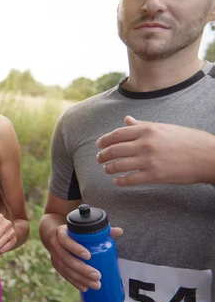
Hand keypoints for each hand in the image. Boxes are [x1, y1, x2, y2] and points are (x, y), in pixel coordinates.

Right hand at [48, 225, 122, 291]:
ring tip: (95, 284)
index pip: (66, 241)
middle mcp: (56, 245)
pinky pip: (65, 276)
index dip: (76, 249)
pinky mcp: (56, 265)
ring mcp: (55, 256)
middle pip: (67, 259)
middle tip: (98, 276)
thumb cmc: (73, 232)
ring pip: (66, 270)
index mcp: (61, 233)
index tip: (89, 256)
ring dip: (81, 279)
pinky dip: (75, 282)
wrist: (54, 236)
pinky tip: (85, 287)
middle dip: (83, 269)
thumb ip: (101, 230)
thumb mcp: (83, 228)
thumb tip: (119, 231)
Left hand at [96, 116, 214, 185]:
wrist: (208, 156)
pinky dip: (120, 181)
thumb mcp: (164, 127)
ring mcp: (148, 160)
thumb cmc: (189, 140)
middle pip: (114, 149)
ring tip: (106, 169)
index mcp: (147, 129)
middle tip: (98, 159)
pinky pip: (130, 179)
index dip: (105, 140)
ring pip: (119, 165)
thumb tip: (127, 120)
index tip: (99, 145)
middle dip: (103, 155)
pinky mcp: (154, 175)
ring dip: (109, 168)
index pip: (117, 134)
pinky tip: (117, 181)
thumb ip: (143, 125)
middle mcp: (145, 143)